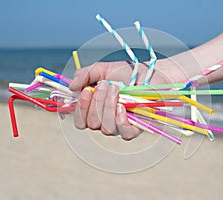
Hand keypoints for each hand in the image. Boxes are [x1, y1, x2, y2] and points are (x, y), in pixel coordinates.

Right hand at [69, 59, 186, 139]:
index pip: (80, 121)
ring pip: (106, 128)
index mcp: (95, 109)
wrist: (150, 73)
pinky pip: (123, 133)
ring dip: (109, 107)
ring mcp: (120, 125)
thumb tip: (72, 87)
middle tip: (106, 85)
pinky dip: (120, 119)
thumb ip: (85, 74)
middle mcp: (105, 120)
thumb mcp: (102, 69)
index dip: (80, 109)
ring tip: (117, 90)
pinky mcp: (135, 128)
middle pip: (91, 124)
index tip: (86, 90)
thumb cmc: (126, 73)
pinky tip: (123, 105)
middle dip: (96, 102)